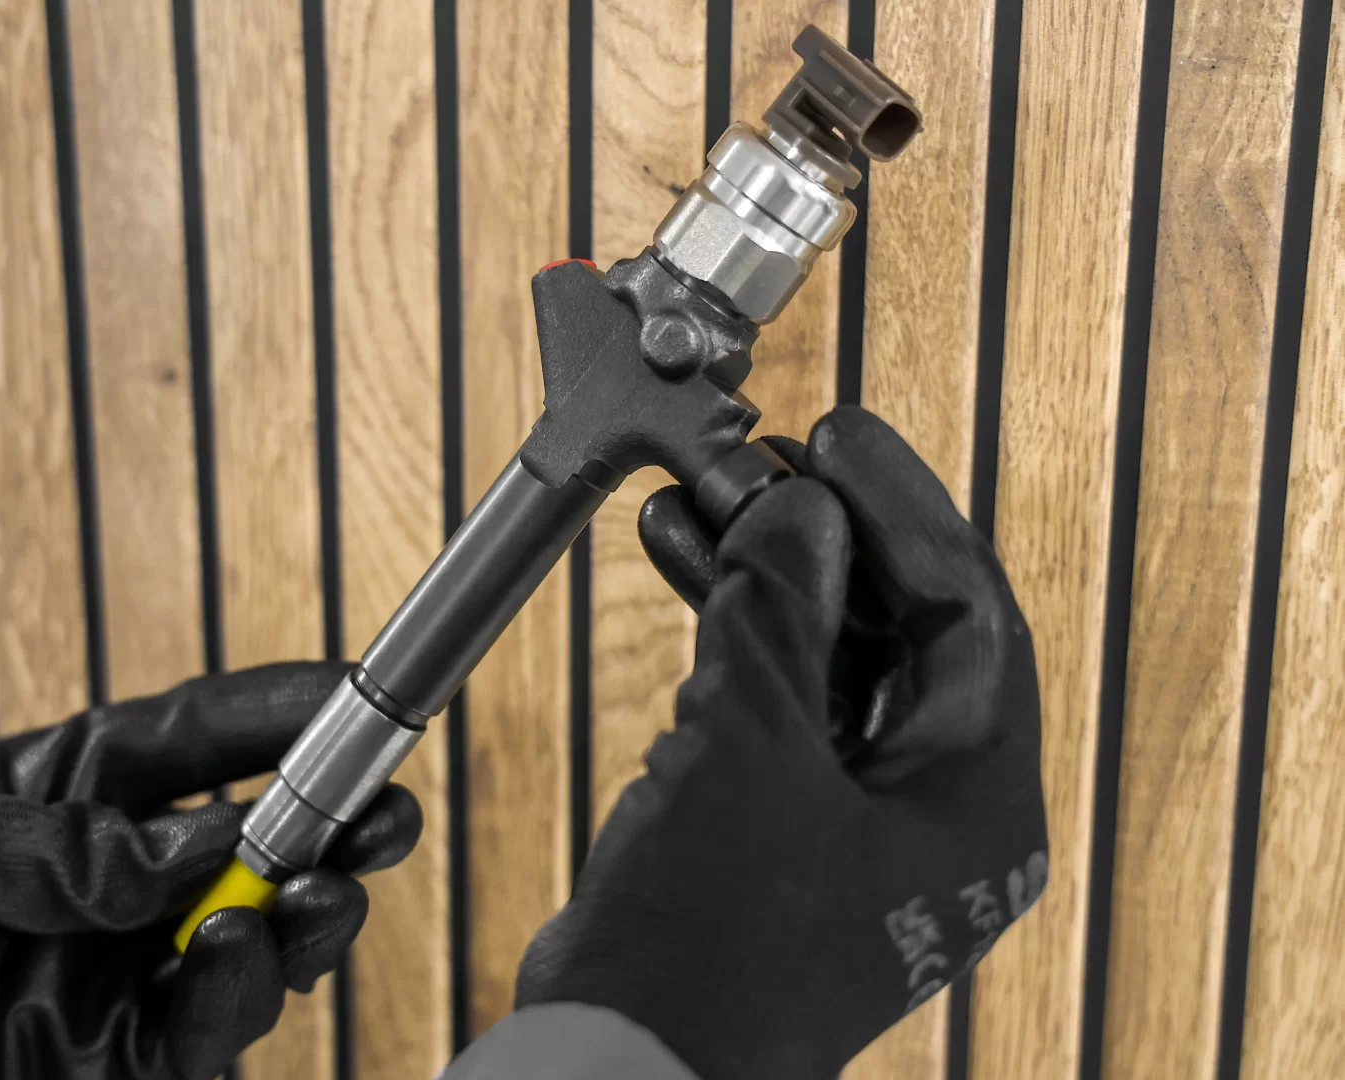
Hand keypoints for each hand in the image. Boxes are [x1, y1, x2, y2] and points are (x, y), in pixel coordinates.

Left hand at [0, 662, 422, 1079]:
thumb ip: (77, 846)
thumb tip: (204, 849)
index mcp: (91, 786)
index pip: (217, 736)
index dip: (299, 714)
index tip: (367, 697)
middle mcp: (133, 875)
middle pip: (271, 844)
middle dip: (341, 829)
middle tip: (380, 823)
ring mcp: (134, 967)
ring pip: (265, 941)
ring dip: (304, 915)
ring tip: (302, 897)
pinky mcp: (123, 1055)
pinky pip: (209, 1030)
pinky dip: (235, 994)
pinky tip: (226, 956)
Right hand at [515, 406, 1048, 1079]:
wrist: (621, 1057)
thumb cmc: (714, 935)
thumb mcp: (752, 740)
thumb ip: (780, 606)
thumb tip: (798, 508)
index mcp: (976, 803)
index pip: (970, 615)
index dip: (906, 511)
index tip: (841, 438)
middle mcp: (930, 815)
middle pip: (900, 635)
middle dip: (828, 541)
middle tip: (770, 462)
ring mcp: (853, 827)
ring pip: (828, 666)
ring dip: (767, 580)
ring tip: (704, 498)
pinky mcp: (779, 833)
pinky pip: (775, 709)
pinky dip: (731, 639)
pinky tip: (681, 567)